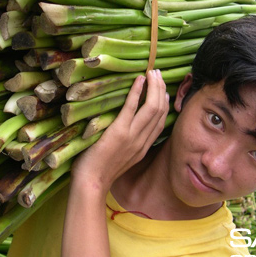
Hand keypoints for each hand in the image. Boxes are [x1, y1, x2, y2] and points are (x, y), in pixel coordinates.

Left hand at [71, 69, 169, 195]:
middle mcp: (142, 141)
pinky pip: (131, 108)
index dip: (164, 103)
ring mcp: (132, 136)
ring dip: (154, 87)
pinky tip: (139, 80)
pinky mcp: (119, 132)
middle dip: (161, 90)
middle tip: (159, 75)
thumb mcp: (122, 159)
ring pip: (152, 108)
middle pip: (160, 111)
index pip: (161, 121)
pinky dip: (137, 92)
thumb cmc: (99, 171)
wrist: (91, 183)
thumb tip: (126, 130)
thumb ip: (128, 145)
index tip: (164, 90)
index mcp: (143, 148)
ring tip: (153, 73)